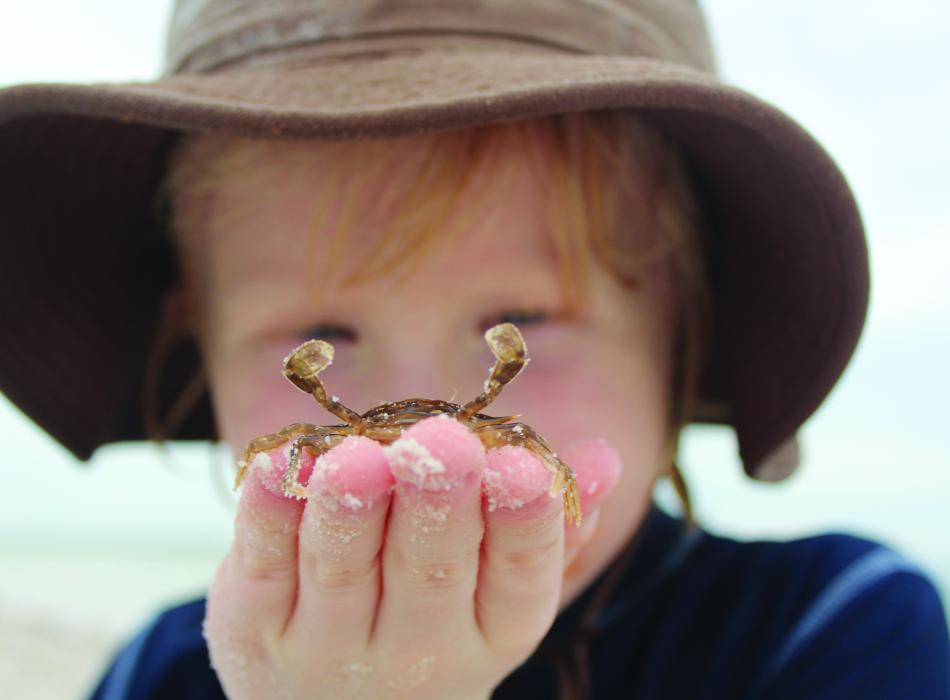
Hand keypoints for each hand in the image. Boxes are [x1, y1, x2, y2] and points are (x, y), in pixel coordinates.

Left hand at [205, 416, 620, 698]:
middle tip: (444, 444)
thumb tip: (604, 459)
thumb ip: (549, 523)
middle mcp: (416, 648)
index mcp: (490, 629)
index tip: (524, 467)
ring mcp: (328, 645)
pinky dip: (266, 518)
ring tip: (359, 457)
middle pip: (431, 573)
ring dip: (352, 512)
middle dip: (438, 506)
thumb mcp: (496, 589)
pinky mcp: (255, 627)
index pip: (518, 580)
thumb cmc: (430, 617)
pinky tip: (274, 465)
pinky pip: (261, 569)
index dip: (523, 525)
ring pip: (344, 573)